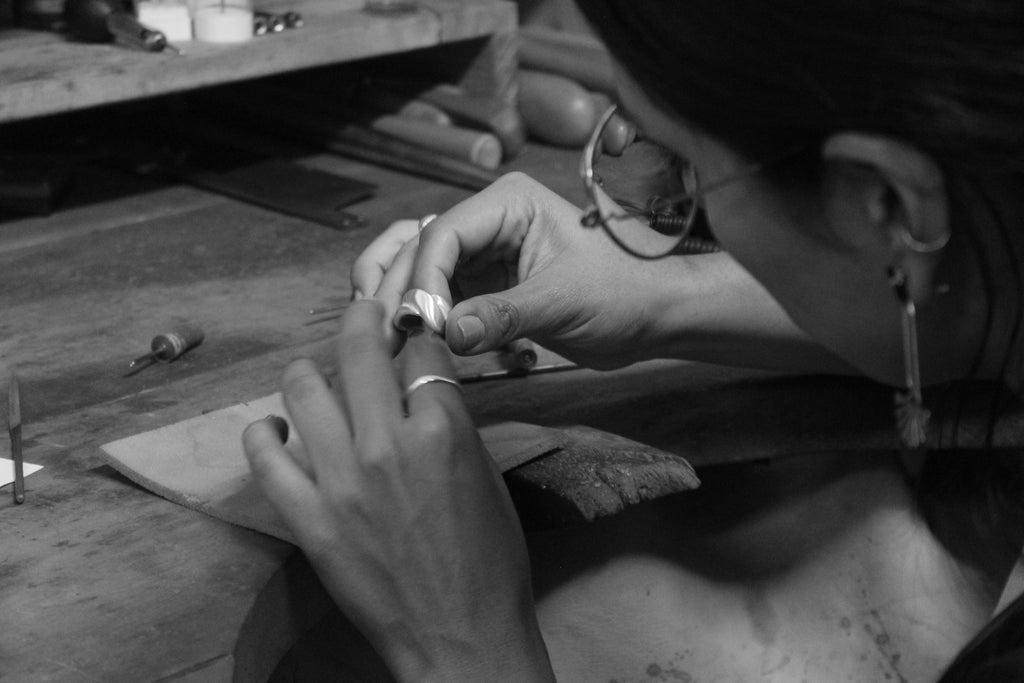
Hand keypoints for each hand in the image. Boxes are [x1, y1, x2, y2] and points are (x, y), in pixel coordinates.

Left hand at [242, 300, 553, 681]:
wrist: (460, 636)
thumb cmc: (489, 562)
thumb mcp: (486, 478)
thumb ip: (450, 425)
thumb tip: (420, 388)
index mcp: (443, 430)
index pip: (420, 350)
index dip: (416, 332)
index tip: (409, 330)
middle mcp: (387, 443)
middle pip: (358, 348)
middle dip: (362, 320)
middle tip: (362, 317)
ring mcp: (340, 479)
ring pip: (303, 388)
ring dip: (310, 371)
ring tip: (315, 375)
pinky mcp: (307, 517)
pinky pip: (265, 456)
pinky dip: (265, 432)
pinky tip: (276, 427)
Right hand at [351, 172, 673, 368]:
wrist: (655, 315)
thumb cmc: (624, 292)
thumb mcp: (565, 301)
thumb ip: (504, 315)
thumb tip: (446, 333)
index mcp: (507, 203)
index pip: (442, 233)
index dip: (423, 278)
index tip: (420, 324)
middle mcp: (487, 221)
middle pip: (418, 247)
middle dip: (397, 289)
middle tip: (383, 335)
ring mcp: (483, 254)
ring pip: (419, 269)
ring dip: (399, 300)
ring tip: (383, 338)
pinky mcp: (485, 286)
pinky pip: (440, 297)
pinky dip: (424, 318)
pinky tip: (413, 343)